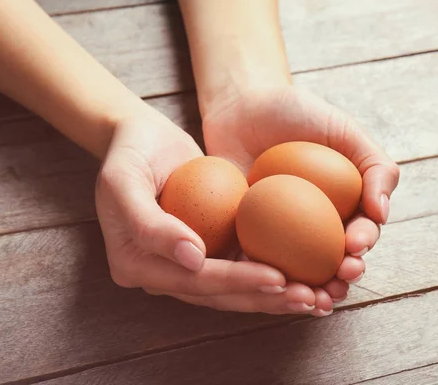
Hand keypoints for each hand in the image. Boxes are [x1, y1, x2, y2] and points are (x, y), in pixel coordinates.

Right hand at [95, 105, 316, 313]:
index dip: (236, 282)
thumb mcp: (124, 181)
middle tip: (307, 296)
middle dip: (264, 299)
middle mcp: (160, 273)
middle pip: (218, 294)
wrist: (140, 138)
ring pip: (232, 290)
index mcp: (135, 265)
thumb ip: (149, 224)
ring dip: (272, 297)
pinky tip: (302, 276)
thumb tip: (192, 259)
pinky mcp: (206, 250)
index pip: (193, 281)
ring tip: (313, 296)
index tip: (277, 278)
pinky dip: (268, 275)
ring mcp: (184, 265)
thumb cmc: (129, 154)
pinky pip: (238, 267)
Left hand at [202, 86, 400, 314]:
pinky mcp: (244, 237)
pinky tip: (271, 289)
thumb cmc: (298, 114)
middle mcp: (313, 226)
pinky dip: (265, 280)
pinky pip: (255, 263)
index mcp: (342, 207)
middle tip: (338, 279)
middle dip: (340, 279)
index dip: (361, 246)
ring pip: (297, 273)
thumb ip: (375, 167)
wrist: (242, 104)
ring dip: (308, 291)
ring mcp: (278, 235)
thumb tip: (382, 213)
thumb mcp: (345, 133)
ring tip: (312, 299)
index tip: (354, 246)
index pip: (357, 233)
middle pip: (330, 262)